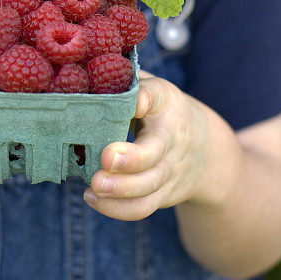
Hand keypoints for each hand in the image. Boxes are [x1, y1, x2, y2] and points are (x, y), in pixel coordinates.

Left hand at [83, 70, 210, 219]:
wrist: (204, 146)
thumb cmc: (158, 107)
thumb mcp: (149, 86)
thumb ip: (122, 78)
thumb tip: (77, 70)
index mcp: (163, 100)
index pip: (154, 96)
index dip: (141, 98)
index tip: (129, 102)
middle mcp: (169, 135)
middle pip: (155, 151)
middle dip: (131, 158)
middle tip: (106, 157)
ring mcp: (168, 167)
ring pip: (148, 184)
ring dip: (120, 190)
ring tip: (94, 186)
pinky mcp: (163, 192)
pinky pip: (143, 206)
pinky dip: (117, 209)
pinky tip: (92, 198)